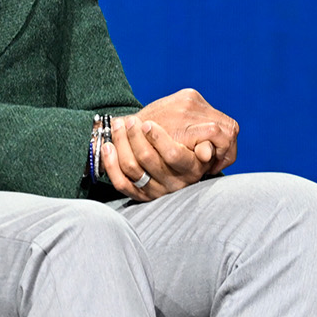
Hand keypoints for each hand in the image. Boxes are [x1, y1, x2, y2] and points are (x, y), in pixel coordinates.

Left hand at [100, 89, 236, 201]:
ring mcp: (155, 190)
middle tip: (131, 120)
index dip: (157, 137)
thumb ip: (206, 139)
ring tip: (119, 125)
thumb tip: (207, 151)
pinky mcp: (139, 195)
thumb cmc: (192, 149)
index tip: (147, 123)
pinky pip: (120, 182)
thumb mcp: (204, 144)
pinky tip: (109, 146)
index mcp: (191, 169)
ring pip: (131, 167)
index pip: (173, 154)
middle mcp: (174, 182)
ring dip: (121, 142)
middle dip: (134, 135)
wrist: (180, 171)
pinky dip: (110, 163)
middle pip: (147, 158)